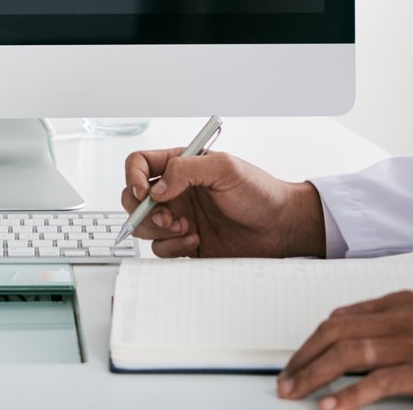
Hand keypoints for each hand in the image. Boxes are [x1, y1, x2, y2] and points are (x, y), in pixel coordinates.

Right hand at [120, 149, 325, 258]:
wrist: (280, 228)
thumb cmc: (259, 192)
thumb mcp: (225, 168)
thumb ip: (186, 170)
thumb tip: (156, 189)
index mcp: (181, 165)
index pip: (140, 164)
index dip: (133, 177)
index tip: (144, 192)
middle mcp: (176, 191)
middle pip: (133, 198)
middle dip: (142, 210)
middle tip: (167, 216)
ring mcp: (179, 218)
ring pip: (144, 226)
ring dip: (158, 230)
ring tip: (186, 229)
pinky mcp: (185, 243)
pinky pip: (161, 248)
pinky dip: (173, 247)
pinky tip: (196, 240)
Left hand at [275, 291, 412, 409]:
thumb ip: (394, 323)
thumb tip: (352, 336)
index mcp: (402, 302)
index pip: (342, 316)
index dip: (314, 338)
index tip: (298, 357)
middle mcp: (401, 317)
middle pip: (336, 332)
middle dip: (304, 355)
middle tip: (286, 377)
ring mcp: (412, 343)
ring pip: (347, 353)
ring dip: (314, 374)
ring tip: (295, 391)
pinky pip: (375, 382)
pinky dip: (347, 395)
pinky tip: (329, 406)